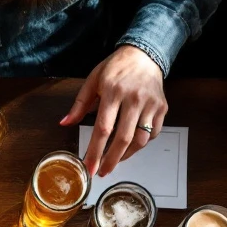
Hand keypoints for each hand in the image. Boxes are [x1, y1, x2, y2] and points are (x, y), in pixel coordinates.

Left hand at [61, 45, 167, 176]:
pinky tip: (130, 146)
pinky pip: (152, 134)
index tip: (89, 167)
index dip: (95, 151)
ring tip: (115, 161)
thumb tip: (64, 123)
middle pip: (122, 138)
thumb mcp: (93, 80)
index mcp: (112, 91)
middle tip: (102, 172)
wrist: (145, 54)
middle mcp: (133, 98)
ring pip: (140, 140)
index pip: (103, 128)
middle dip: (111, 161)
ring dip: (126, 156)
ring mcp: (150, 103)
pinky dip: (141, 144)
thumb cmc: (116, 68)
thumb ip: (79, 104)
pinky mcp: (161, 107)